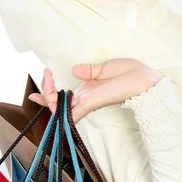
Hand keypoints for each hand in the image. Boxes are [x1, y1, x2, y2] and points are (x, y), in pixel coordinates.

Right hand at [29, 60, 161, 123]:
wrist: (144, 80)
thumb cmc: (130, 74)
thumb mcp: (105, 68)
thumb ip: (89, 70)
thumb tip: (74, 69)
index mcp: (88, 91)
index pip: (63, 97)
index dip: (48, 94)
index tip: (37, 88)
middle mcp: (85, 99)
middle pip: (57, 103)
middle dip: (46, 91)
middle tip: (45, 74)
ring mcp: (87, 103)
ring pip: (59, 107)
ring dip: (48, 94)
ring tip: (47, 77)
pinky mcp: (91, 103)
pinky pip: (70, 113)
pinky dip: (58, 111)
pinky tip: (50, 104)